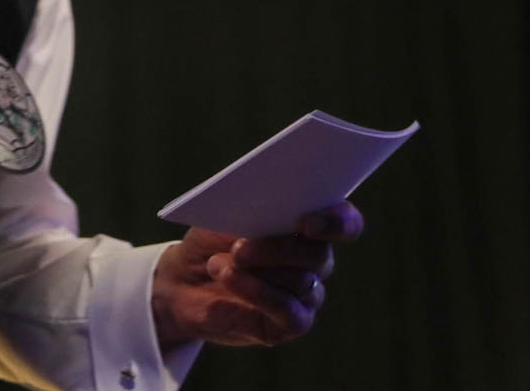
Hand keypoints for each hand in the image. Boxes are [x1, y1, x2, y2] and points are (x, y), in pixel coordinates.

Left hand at [149, 202, 362, 349]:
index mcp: (310, 226)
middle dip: (277, 249)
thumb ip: (253, 207)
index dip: (336, 221)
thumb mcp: (226, 215)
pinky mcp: (290, 325)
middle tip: (239, 247)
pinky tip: (230, 281)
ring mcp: (306, 295)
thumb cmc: (210, 241)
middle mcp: (315, 262)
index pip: (346, 222)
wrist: (183, 282)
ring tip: (218, 264)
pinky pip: (288, 312)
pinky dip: (257, 294)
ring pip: (301, 282)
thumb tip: (269, 204)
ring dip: (256, 271)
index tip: (306, 223)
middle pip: (318, 255)